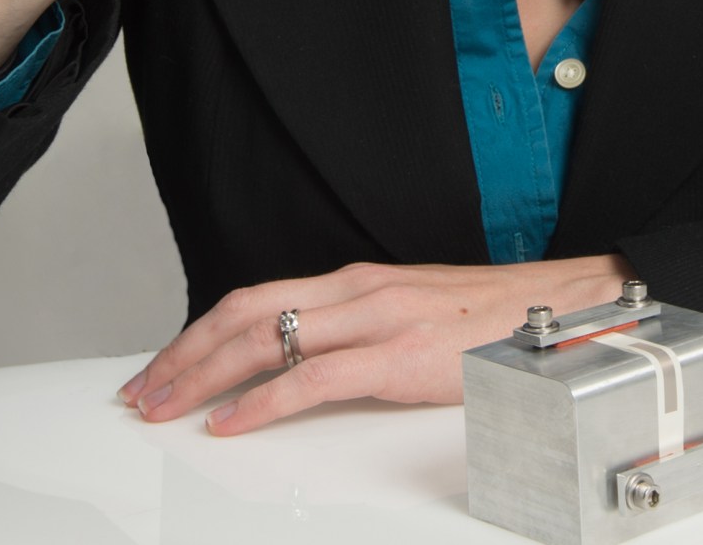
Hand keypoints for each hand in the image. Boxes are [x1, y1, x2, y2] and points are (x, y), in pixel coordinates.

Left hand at [118, 253, 629, 434]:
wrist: (559, 307)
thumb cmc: (489, 320)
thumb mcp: (408, 315)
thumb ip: (355, 333)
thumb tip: (300, 368)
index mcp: (354, 280)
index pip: (253, 299)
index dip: (197, 333)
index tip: (162, 366)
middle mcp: (355, 290)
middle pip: (242, 313)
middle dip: (182, 354)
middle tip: (143, 391)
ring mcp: (375, 318)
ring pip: (264, 338)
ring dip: (204, 375)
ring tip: (168, 406)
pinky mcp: (398, 354)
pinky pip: (312, 377)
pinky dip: (263, 401)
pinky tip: (233, 421)